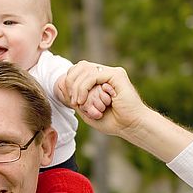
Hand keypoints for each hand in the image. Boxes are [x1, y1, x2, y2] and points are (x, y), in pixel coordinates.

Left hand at [64, 60, 192, 161]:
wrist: (131, 126)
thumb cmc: (112, 122)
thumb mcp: (87, 111)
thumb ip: (76, 98)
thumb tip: (62, 85)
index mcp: (100, 80)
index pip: (78, 70)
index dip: (70, 82)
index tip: (71, 100)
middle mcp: (106, 73)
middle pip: (80, 66)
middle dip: (71, 82)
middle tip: (72, 100)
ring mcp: (112, 73)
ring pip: (85, 70)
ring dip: (77, 88)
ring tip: (78, 103)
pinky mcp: (117, 75)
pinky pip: (93, 75)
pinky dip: (84, 88)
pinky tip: (82, 100)